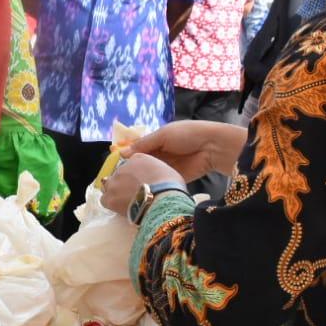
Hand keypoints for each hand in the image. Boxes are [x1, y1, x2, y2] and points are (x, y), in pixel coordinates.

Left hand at [102, 154, 184, 217]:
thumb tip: (152, 177)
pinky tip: (120, 208)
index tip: (140, 182)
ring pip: (109, 185)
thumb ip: (155, 169)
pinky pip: (105, 199)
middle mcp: (123, 167)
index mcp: (138, 158)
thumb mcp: (167, 169)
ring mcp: (114, 181)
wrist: (161, 199)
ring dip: (115, 191)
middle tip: (134, 193)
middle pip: (119, 174)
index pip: (131, 163)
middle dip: (124, 182)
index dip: (134, 174)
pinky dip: (111, 203)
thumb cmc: (170, 186)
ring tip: (125, 201)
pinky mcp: (109, 197)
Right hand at [128, 121, 247, 181]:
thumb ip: (143, 145)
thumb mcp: (162, 135)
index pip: (137, 150)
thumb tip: (122, 153)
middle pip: (141, 163)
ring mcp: (165, 167)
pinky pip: (159, 182)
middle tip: (117, 179)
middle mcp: (159, 155)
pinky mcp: (172, 179)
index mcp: (156, 141)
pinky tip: (138, 190)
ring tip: (124, 186)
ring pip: (148, 174)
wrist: (211, 147)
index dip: (126, 157)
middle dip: (131, 170)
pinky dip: (150, 185)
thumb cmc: (187, 134)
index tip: (113, 166)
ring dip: (139, 178)